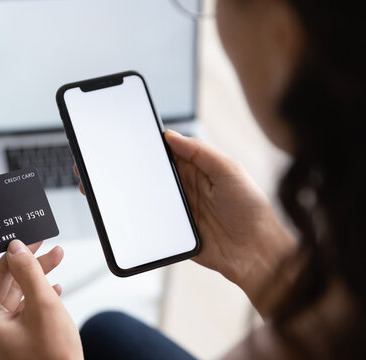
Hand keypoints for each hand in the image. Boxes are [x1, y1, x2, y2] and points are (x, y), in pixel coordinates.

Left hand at [0, 240, 82, 359]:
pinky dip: (33, 292)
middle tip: (36, 243)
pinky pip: (16, 305)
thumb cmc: (52, 358)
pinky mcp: (9, 335)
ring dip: (32, 273)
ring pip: (9, 291)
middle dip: (18, 260)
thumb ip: (28, 272)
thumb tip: (16, 249)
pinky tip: (52, 283)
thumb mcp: (44, 306)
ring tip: (54, 257)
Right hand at [164, 130, 295, 314]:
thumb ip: (200, 151)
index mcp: (201, 169)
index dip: (159, 146)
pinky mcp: (175, 230)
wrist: (256, 252)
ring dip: (148, 195)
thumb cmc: (251, 209)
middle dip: (149, 170)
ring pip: (154, 197)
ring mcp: (181, 209)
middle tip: (144, 169)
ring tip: (147, 192)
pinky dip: (149, 217)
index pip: (174, 152)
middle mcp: (189, 188)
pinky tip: (148, 213)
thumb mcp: (229, 170)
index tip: (146, 142)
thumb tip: (172, 136)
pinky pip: (155, 220)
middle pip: (159, 174)